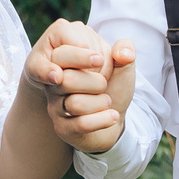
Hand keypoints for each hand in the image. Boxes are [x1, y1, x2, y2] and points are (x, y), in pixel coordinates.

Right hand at [25, 19, 134, 155]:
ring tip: (107, 101)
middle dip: (96, 82)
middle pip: (66, 80)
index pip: (59, 55)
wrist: (114, 113)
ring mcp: (55, 106)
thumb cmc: (113, 84)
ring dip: (100, 102)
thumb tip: (124, 53)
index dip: (79, 56)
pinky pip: (80, 124)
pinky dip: (102, 119)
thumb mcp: (122, 64)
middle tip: (104, 84)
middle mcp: (54, 83)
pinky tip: (112, 115)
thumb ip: (125, 50)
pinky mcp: (62, 127)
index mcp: (64, 61)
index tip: (99, 60)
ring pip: (75, 104)